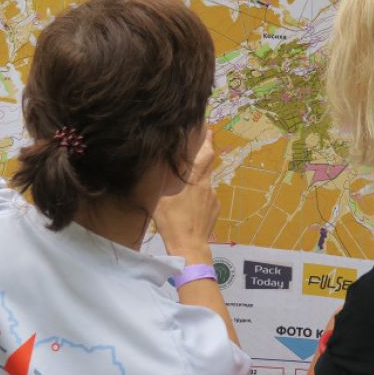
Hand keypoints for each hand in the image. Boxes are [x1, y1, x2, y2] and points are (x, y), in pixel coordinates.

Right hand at [153, 131, 218, 264]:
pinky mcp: (215, 209)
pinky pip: (208, 197)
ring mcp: (213, 198)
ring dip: (197, 181)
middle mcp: (207, 186)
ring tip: (184, 190)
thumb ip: (161, 178)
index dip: (207, 139)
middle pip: (207, 165)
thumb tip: (158, 162)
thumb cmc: (172, 221)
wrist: (189, 246)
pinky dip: (200, 196)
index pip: (205, 153)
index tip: (208, 128)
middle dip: (203, 155)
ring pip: (205, 183)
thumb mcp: (160, 197)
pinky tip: (190, 206)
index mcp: (195, 180)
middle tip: (197, 148)